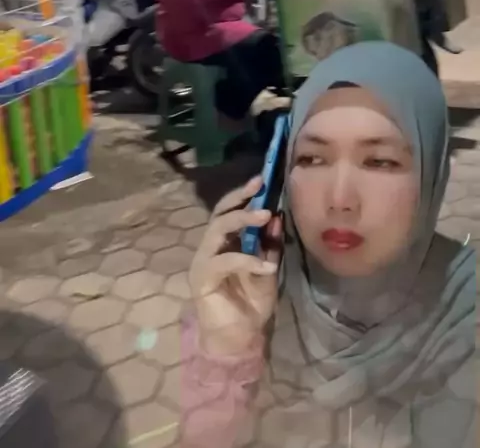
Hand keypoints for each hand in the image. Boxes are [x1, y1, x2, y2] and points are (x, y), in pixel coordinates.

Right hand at [189, 176, 281, 357]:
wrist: (239, 340)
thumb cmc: (250, 305)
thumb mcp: (268, 270)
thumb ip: (270, 246)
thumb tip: (277, 217)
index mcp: (225, 243)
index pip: (229, 211)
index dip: (243, 195)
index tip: (261, 180)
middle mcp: (210, 248)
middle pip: (220, 214)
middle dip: (239, 199)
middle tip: (260, 189)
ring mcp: (203, 261)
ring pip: (217, 230)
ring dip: (241, 219)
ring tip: (265, 215)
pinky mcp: (202, 278)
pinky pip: (224, 260)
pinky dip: (247, 259)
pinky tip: (267, 265)